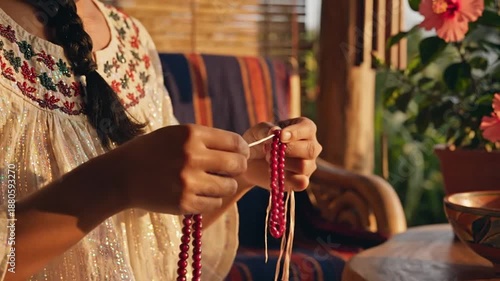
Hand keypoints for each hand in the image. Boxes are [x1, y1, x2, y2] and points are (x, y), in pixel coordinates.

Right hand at [107, 124, 248, 214]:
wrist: (121, 175)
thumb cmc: (152, 151)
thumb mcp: (177, 134)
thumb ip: (206, 139)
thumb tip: (240, 149)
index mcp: (192, 134)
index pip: (235, 142)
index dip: (242, 149)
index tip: (241, 153)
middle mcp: (193, 156)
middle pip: (237, 165)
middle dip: (238, 168)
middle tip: (230, 170)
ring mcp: (189, 181)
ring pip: (229, 186)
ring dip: (225, 185)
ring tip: (212, 183)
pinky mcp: (185, 202)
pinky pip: (215, 203)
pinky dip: (211, 200)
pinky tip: (200, 194)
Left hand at [239, 117, 321, 190]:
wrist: (250, 161)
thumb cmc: (258, 140)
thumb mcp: (258, 131)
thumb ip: (267, 129)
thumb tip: (276, 131)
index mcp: (304, 128)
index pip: (308, 128)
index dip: (296, 132)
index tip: (280, 136)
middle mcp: (311, 146)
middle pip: (310, 149)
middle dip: (289, 150)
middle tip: (269, 149)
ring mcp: (308, 165)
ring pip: (304, 166)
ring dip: (283, 163)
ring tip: (269, 159)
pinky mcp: (301, 181)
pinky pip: (301, 182)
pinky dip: (287, 178)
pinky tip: (275, 172)